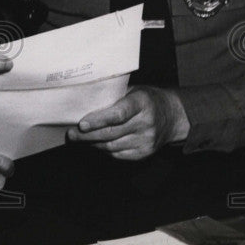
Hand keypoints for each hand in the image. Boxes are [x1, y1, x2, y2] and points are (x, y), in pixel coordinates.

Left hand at [66, 86, 189, 160]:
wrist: (172, 116)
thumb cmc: (146, 99)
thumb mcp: (133, 90)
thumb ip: (113, 96)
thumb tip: (83, 101)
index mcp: (142, 102)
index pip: (118, 114)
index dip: (98, 120)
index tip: (82, 124)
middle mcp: (146, 123)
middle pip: (111, 133)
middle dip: (87, 135)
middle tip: (71, 134)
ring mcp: (147, 140)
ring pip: (112, 146)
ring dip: (92, 143)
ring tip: (79, 139)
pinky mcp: (145, 153)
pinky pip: (118, 154)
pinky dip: (104, 150)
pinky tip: (96, 144)